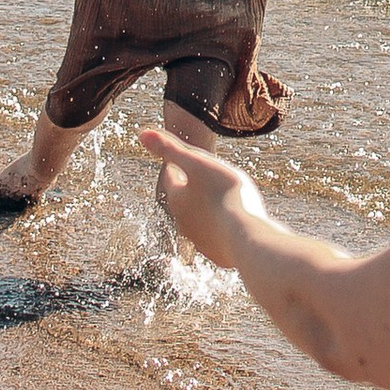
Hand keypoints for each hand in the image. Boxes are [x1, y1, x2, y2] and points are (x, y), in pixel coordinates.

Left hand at [139, 125, 264, 262]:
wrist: (247, 237)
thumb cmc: (224, 195)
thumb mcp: (197, 163)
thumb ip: (170, 148)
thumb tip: (142, 133)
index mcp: (177, 199)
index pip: (172, 177)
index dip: (178, 165)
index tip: (183, 159)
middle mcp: (183, 223)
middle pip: (185, 201)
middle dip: (192, 191)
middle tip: (203, 180)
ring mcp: (201, 242)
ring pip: (200, 222)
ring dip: (208, 212)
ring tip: (220, 203)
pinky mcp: (218, 255)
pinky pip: (218, 239)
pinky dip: (223, 231)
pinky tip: (232, 227)